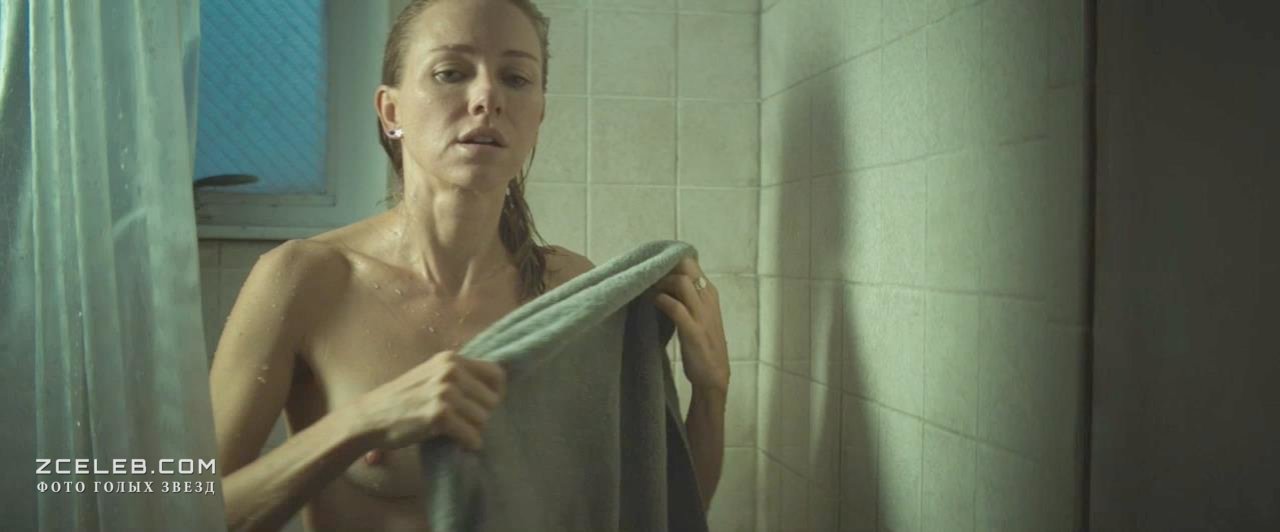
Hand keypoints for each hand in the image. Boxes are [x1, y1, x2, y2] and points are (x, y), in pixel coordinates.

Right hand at [351, 350, 505, 463]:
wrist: (371, 417)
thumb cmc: (403, 400)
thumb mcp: (432, 376)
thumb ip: (460, 377)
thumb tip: (496, 392)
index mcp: (451, 359)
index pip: (496, 374)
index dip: (496, 393)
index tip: (485, 406)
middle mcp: (451, 371)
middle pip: (492, 400)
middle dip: (483, 416)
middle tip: (465, 424)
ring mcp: (445, 392)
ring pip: (484, 419)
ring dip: (474, 431)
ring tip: (458, 433)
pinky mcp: (440, 415)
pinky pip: (472, 435)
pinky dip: (469, 444)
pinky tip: (459, 444)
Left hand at [651, 256, 730, 393]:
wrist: (714, 375)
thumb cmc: (704, 345)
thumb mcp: (701, 315)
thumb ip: (689, 298)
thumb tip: (666, 282)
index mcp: (710, 294)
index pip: (691, 264)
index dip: (670, 262)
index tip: (654, 267)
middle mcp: (708, 299)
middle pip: (686, 266)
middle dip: (665, 268)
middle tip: (650, 277)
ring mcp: (701, 314)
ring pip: (681, 282)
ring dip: (661, 282)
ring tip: (648, 289)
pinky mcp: (693, 330)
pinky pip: (674, 306)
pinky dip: (660, 300)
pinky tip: (652, 302)